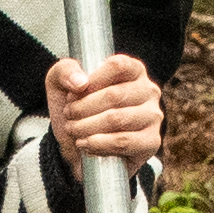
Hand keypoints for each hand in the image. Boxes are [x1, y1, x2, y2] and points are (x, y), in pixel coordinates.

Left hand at [45, 52, 164, 162]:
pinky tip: (85, 144)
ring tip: (73, 130)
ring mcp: (153, 117)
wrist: (77, 147)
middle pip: (114, 95)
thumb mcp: (60, 84)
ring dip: (86, 126)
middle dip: (82, 108)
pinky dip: (98, 144)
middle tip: (69, 115)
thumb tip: (80, 82)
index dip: (91, 81)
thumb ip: (64, 72)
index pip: (117, 66)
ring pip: (117, 119)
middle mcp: (148, 90)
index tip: (73, 94)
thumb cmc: (75, 110)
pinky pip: (123, 142)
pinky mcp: (151, 142)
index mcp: (132, 70)